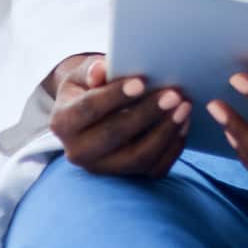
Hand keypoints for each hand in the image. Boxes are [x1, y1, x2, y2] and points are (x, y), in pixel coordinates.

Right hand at [45, 52, 189, 177]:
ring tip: (184, 107)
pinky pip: (153, 169)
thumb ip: (92, 70)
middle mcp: (77, 152)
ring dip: (164, 132)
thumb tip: (101, 70)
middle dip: (147, 113)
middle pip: (115, 135)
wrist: (90, 114)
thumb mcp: (83, 73)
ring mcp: (102, 168)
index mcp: (62, 123)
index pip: (89, 109)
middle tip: (173, 94)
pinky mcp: (125, 178)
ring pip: (137, 157)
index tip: (141, 82)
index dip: (115, 96)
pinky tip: (184, 123)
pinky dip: (172, 147)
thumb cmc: (90, 86)